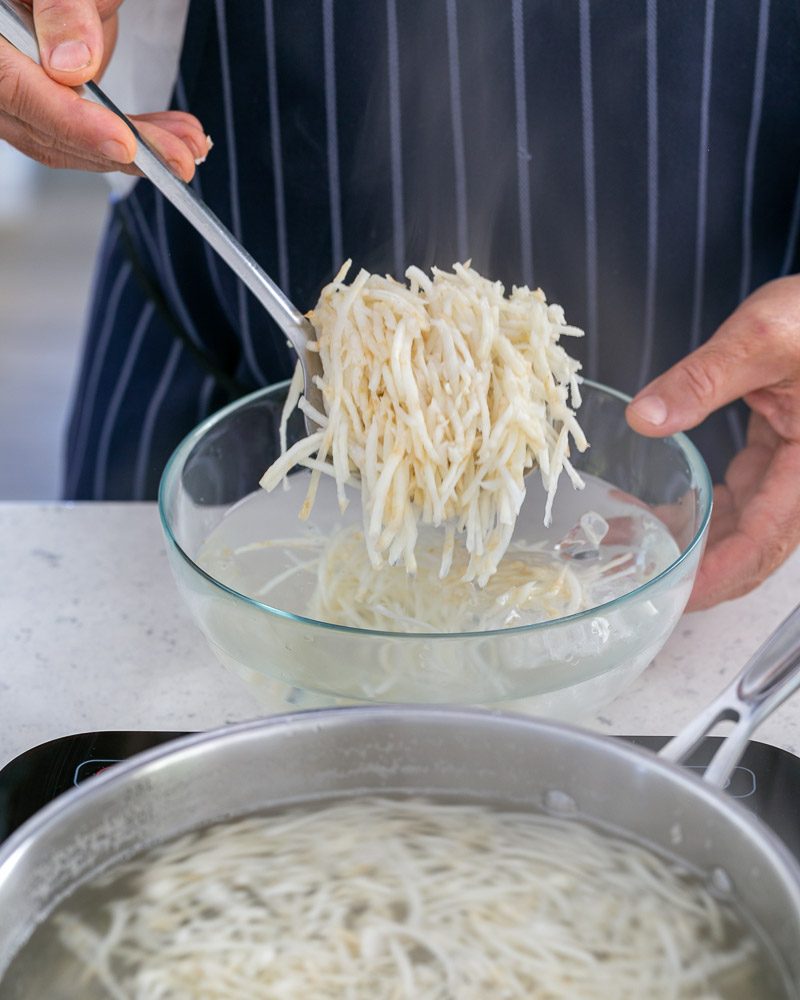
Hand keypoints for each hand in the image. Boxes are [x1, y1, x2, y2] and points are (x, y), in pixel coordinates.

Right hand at [1, 0, 207, 178]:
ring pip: (66, 143)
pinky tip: (170, 138)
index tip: (123, 142)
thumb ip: (61, 5)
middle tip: (178, 158)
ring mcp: (19, 89)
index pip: (13, 87)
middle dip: (119, 149)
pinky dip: (129, 140)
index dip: (70, 121)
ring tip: (187, 148)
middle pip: (43, 129)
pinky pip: (81, 134)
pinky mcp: (45, 102)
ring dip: (135, 153)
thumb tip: (74, 63)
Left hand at [625, 275, 799, 609]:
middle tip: (643, 585)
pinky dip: (705, 511)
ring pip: (747, 528)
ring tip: (638, 551)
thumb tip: (644, 418)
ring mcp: (795, 471)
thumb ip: (702, 380)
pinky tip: (665, 512)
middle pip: (756, 549)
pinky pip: (743, 500)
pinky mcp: (781, 456)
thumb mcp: (761, 339)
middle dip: (701, 573)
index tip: (678, 596)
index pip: (765, 540)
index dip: (721, 574)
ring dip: (698, 544)